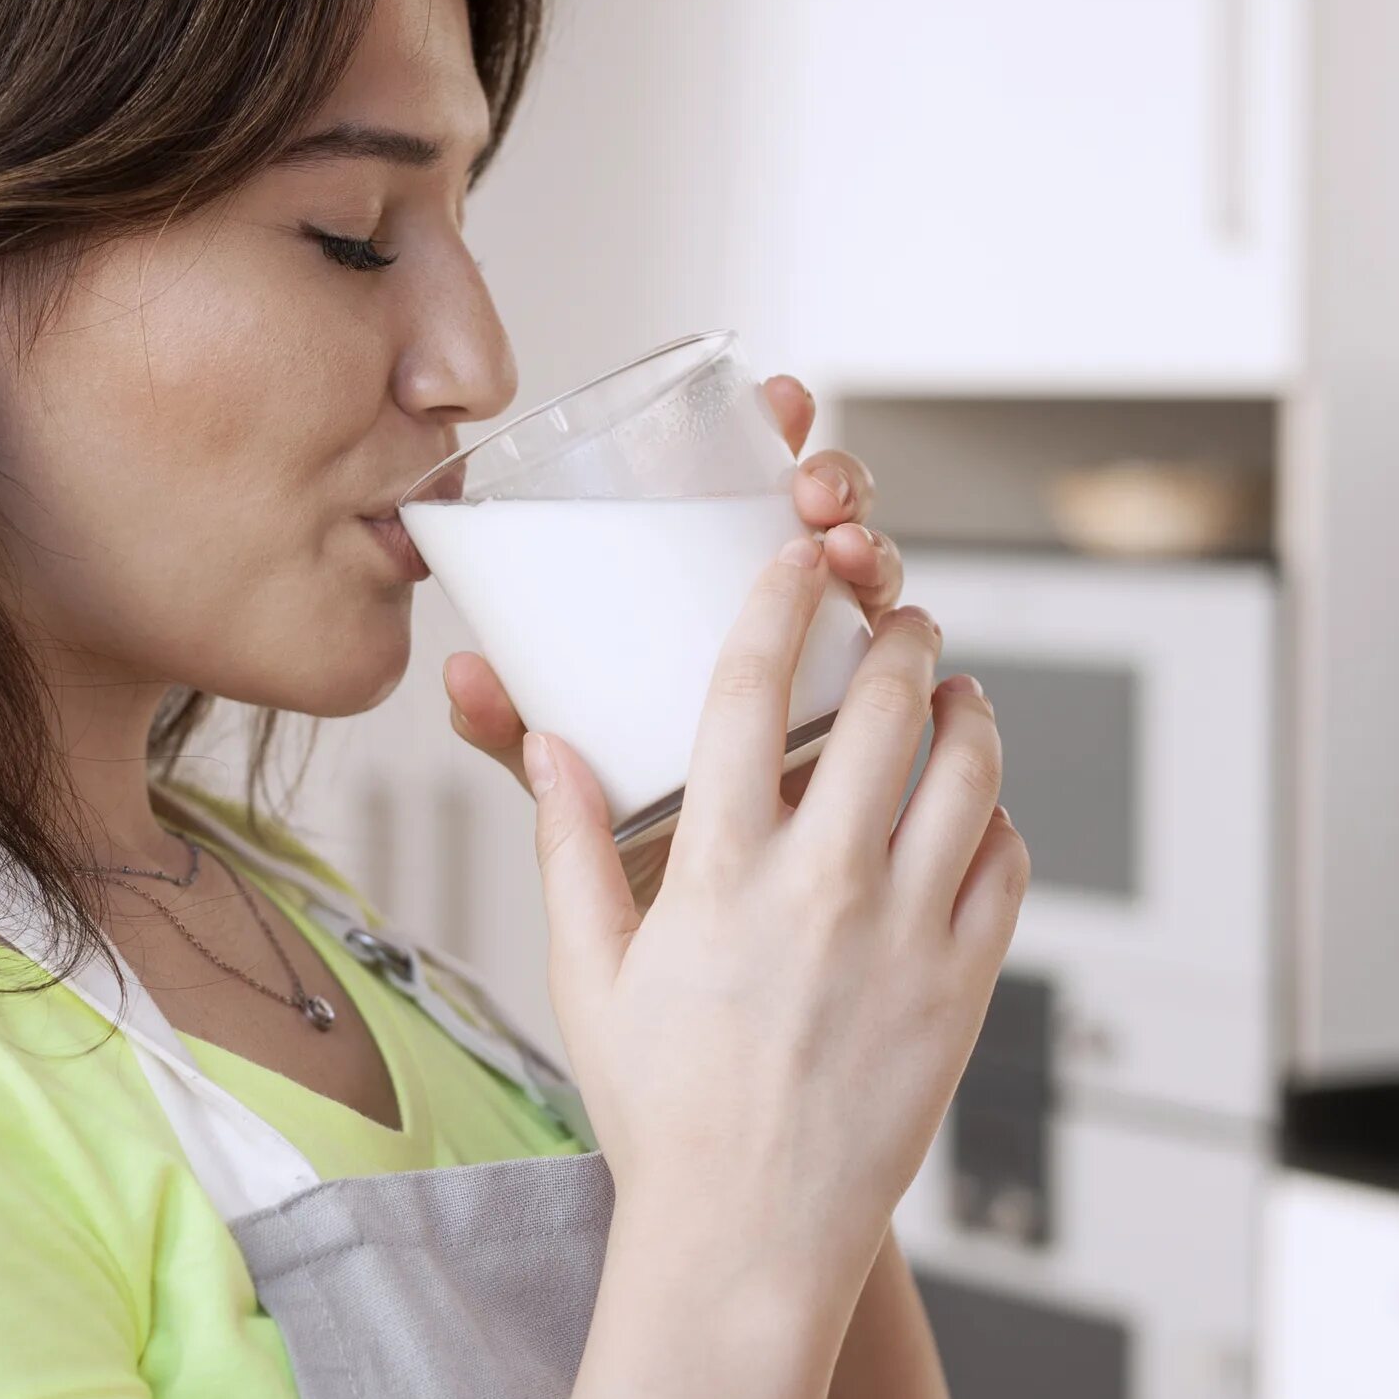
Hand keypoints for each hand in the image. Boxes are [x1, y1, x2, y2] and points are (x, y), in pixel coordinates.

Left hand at [441, 373, 904, 890]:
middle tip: (818, 498)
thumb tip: (462, 677)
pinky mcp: (889, 757)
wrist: (700, 994)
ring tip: (853, 558)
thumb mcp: (564, 792)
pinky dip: (931, 676)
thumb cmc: (635, 874)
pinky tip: (936, 674)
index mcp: (707, 614)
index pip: (749, 489)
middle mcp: (790, 634)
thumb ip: (519, 746)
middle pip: (833, 520)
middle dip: (841, 482)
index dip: (774, 429)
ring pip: (882, 590)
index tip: (778, 405)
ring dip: (880, 553)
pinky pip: (926, 699)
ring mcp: (848, 685)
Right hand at [520, 540, 1028, 1308]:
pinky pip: (1006, 865)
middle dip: (898, 637)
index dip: (780, 603)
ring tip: (954, 692)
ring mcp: (905, 937)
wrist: (749, 1236)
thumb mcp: (587, 973)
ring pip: (967, 772)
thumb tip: (547, 741)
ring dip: (967, 709)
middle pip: (884, 707)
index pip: (753, 691)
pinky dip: (997, 817)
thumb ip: (571, 847)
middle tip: (898, 617)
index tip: (794, 561)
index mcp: (717, 874)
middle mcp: (821, 890)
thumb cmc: (662, 1109)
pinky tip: (972, 808)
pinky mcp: (964, 987)